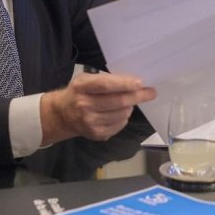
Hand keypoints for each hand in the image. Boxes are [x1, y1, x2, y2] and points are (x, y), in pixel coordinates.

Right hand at [41, 72, 156, 143]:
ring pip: (122, 114)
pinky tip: (119, 113)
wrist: (63, 115)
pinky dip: (124, 118)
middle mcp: (84, 105)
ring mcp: (90, 122)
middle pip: (117, 102)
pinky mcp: (96, 134)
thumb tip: (133, 82)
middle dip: (137, 96)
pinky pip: (120, 125)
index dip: (124, 84)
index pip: (105, 85)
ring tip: (129, 102)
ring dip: (130, 107)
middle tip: (151, 92)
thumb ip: (106, 80)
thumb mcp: (87, 80)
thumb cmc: (79, 92)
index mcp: (81, 87)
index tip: (140, 83)